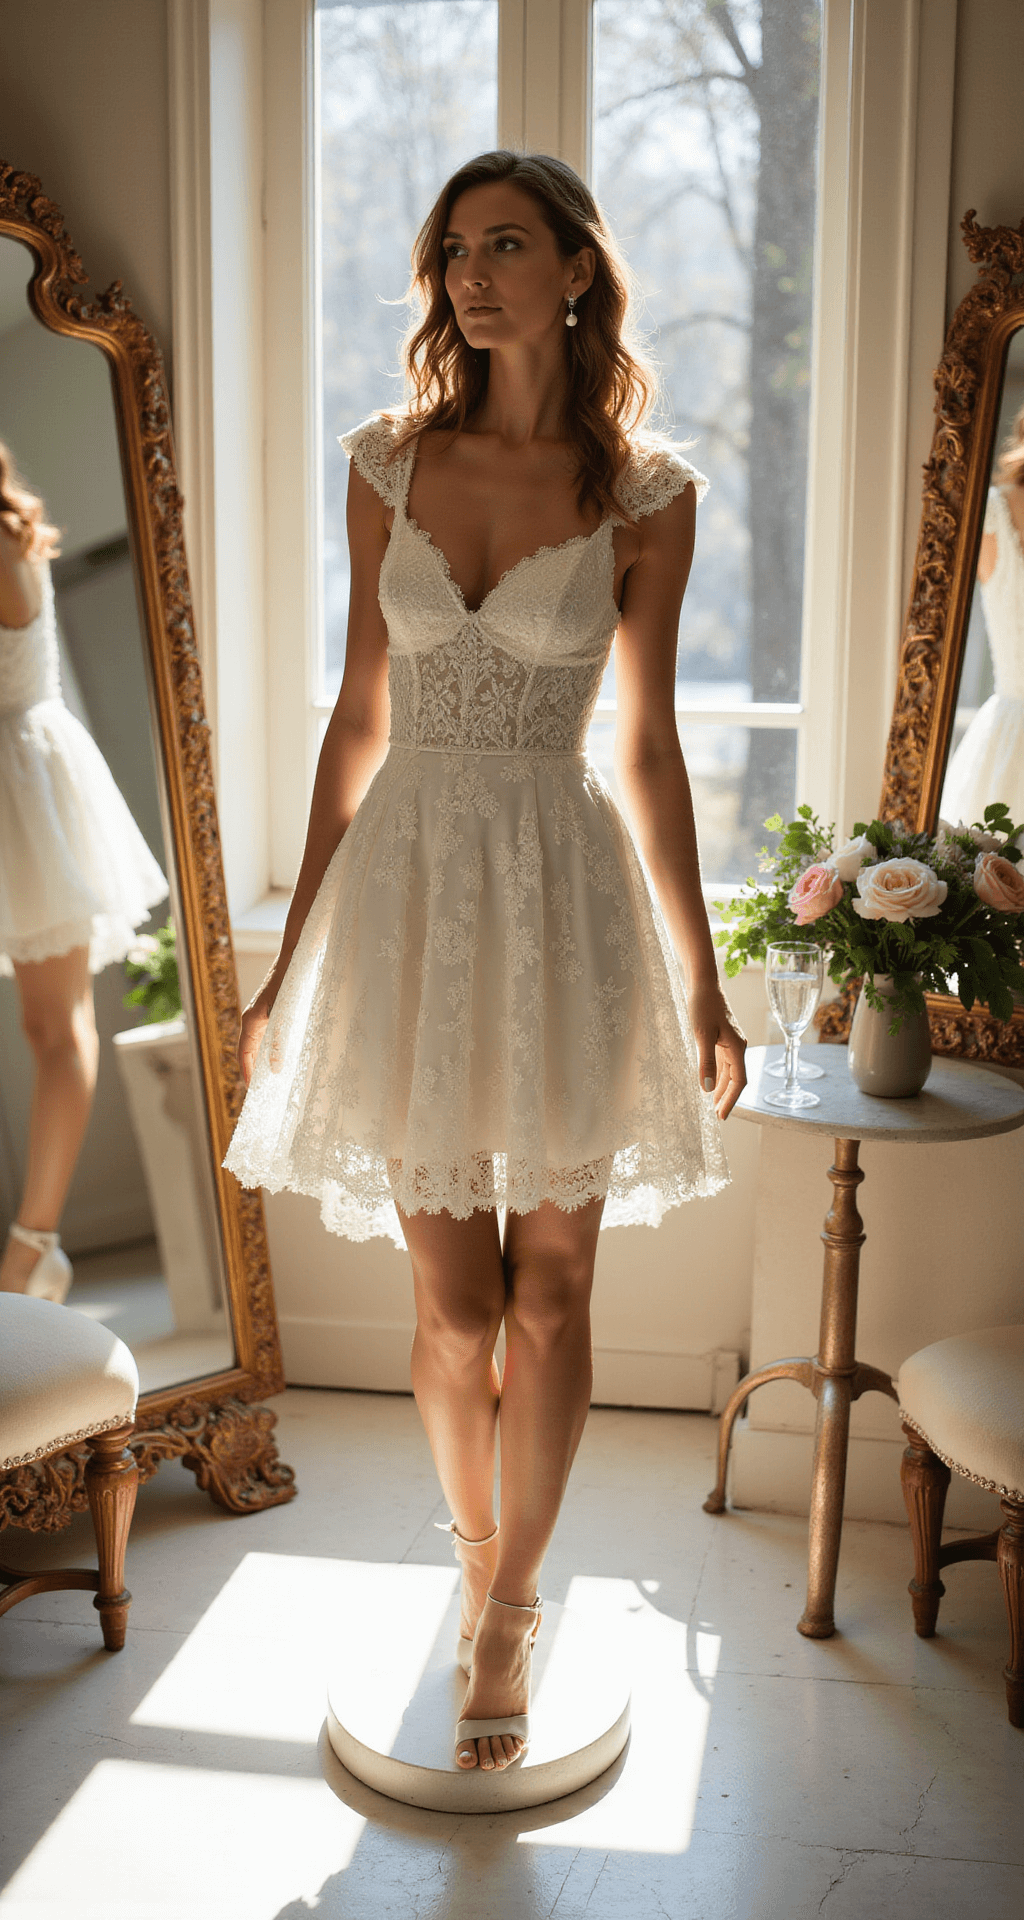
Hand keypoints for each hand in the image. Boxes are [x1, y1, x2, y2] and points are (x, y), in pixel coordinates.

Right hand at [237, 959, 288, 1086]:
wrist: (297, 953)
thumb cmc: (291, 981)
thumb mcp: (286, 1014)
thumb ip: (280, 1041)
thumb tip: (276, 1068)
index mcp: (251, 1020)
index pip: (244, 1054)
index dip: (248, 1073)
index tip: (254, 1091)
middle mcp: (253, 1018)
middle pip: (249, 1050)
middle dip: (254, 1070)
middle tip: (265, 1090)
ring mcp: (262, 1014)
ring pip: (259, 1043)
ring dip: (264, 1060)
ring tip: (274, 1078)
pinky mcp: (273, 1010)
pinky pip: (268, 1035)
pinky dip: (272, 1048)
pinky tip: (286, 1056)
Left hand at [689, 981, 746, 1119]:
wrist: (703, 984)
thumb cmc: (702, 1006)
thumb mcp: (702, 1035)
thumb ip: (706, 1062)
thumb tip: (706, 1089)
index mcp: (737, 1048)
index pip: (738, 1082)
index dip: (731, 1100)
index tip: (721, 1116)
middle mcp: (737, 1047)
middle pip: (736, 1079)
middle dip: (727, 1098)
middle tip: (717, 1115)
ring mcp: (730, 1043)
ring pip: (729, 1072)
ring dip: (722, 1089)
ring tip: (713, 1105)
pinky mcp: (722, 1039)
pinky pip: (723, 1064)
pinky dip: (718, 1076)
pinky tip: (710, 1083)